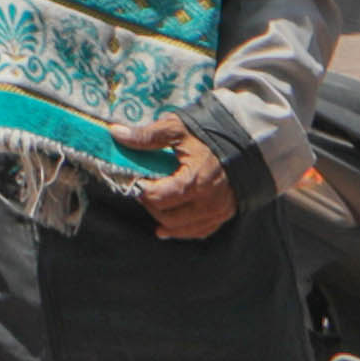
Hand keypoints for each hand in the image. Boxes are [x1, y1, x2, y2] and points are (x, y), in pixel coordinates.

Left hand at [132, 124, 244, 240]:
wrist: (244, 142)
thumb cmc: (207, 134)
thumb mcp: (176, 129)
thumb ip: (146, 135)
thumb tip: (116, 132)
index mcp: (195, 181)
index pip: (159, 199)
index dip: (142, 190)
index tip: (136, 180)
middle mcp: (207, 202)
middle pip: (168, 217)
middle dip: (151, 205)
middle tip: (144, 190)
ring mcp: (217, 212)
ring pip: (182, 229)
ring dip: (163, 220)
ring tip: (153, 204)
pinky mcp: (223, 216)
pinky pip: (198, 231)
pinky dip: (181, 229)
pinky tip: (168, 226)